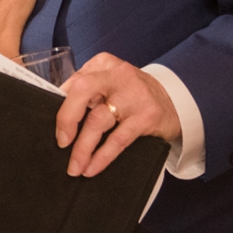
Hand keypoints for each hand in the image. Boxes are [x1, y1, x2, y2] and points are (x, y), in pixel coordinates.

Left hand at [56, 53, 180, 176]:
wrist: (175, 101)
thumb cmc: (133, 94)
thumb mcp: (111, 82)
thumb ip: (88, 92)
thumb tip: (58, 116)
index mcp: (103, 64)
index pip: (74, 83)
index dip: (60, 106)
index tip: (56, 127)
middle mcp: (117, 75)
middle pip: (82, 91)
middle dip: (66, 119)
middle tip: (61, 143)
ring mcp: (133, 95)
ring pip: (97, 121)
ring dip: (82, 148)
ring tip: (74, 167)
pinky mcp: (146, 116)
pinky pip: (117, 140)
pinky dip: (101, 156)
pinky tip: (92, 168)